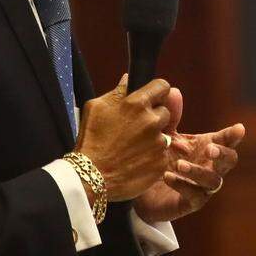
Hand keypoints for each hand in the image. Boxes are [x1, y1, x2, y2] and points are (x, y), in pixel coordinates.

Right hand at [74, 74, 170, 200]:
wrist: (90, 176)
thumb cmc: (91, 140)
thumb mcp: (96, 108)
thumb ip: (117, 92)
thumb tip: (128, 79)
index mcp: (137, 104)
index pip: (163, 86)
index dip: (158, 92)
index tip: (153, 98)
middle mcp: (152, 121)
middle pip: (165, 112)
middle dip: (154, 117)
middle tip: (137, 129)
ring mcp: (158, 143)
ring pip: (163, 135)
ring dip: (153, 139)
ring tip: (133, 148)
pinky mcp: (161, 162)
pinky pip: (161, 155)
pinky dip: (152, 157)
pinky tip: (135, 161)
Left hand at [134, 86, 243, 224]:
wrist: (139, 188)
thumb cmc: (157, 157)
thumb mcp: (162, 134)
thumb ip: (170, 115)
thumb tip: (173, 91)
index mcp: (206, 147)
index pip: (226, 139)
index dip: (233, 135)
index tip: (238, 129)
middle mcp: (209, 166)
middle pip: (229, 160)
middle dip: (223, 153)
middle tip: (209, 148)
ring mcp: (202, 187)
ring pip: (214, 181)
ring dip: (198, 171)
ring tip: (179, 164)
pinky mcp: (190, 203)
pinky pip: (194, 196)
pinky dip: (182, 185)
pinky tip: (167, 176)